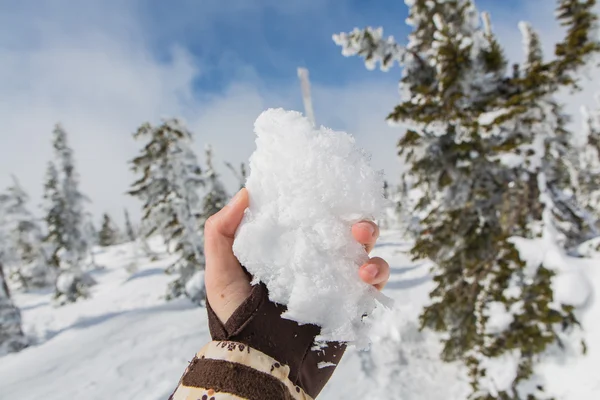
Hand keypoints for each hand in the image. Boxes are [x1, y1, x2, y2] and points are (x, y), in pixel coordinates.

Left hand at [204, 188, 390, 323]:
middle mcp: (314, 262)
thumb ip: (221, 232)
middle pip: (344, 230)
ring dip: (370, 239)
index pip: (310, 217)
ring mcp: (334, 282)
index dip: (320, 200)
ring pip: (364, 251)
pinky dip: (378, 273)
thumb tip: (246, 193)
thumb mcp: (219, 273)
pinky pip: (374, 284)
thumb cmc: (235, 320)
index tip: (323, 187)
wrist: (259, 364)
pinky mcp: (349, 304)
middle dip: (355, 219)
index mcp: (288, 249)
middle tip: (353, 221)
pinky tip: (364, 273)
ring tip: (361, 239)